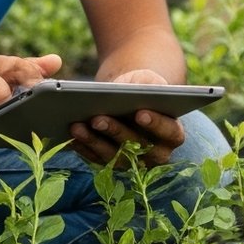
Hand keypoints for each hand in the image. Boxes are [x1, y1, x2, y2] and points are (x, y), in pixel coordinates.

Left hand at [71, 67, 187, 168]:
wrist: (127, 97)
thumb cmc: (142, 87)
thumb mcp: (148, 80)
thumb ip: (151, 85)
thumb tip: (144, 90)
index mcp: (172, 133)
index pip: (169, 132)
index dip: (156, 124)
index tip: (139, 113)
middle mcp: (155, 153)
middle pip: (137, 147)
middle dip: (116, 132)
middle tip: (98, 118)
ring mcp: (132, 161)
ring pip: (113, 157)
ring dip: (94, 142)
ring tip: (77, 126)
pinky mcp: (111, 163)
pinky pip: (96, 159)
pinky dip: (83, 147)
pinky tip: (71, 135)